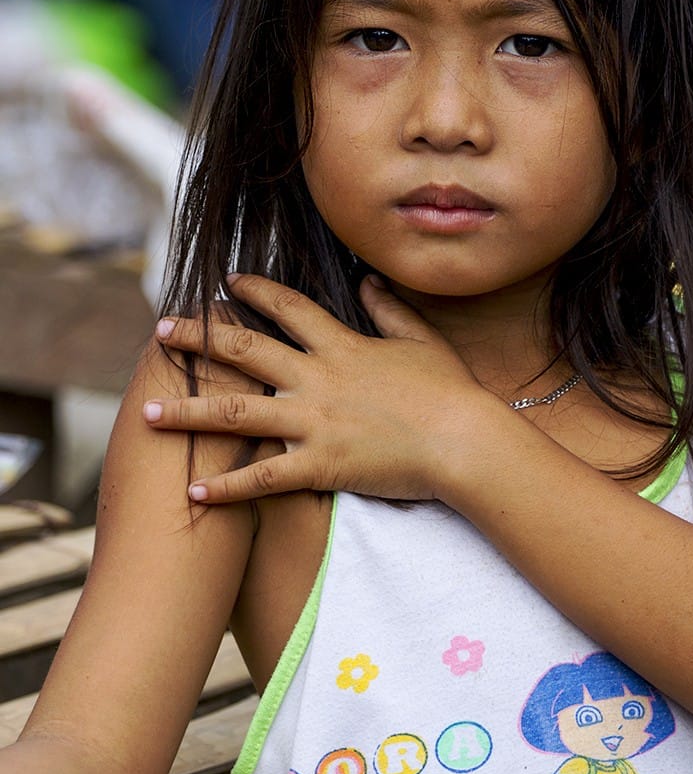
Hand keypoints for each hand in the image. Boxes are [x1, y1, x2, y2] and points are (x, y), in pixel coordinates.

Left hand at [143, 274, 484, 502]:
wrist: (464, 442)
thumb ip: (388, 309)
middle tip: (161, 332)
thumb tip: (366, 280)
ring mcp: (314, 423)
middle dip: (198, 339)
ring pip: (236, 413)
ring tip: (147, 413)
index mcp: (341, 346)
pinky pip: (262, 478)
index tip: (225, 282)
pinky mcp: (319, 465)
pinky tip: (193, 494)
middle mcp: (317, 379)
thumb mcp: (421, 340)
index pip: (287, 308)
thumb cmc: (450, 392)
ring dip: (188, 412)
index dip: (254, 291)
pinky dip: (226, 488)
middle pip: (244, 351)